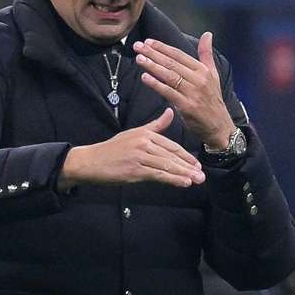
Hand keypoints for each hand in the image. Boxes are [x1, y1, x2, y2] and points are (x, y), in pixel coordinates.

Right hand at [58, 108, 205, 190]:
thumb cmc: (113, 149)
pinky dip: (172, 179)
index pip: (171, 146)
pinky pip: (157, 175)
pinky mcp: (134, 170)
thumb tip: (170, 111)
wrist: (92, 161)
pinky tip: (183, 183)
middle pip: (171, 156)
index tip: (196, 164)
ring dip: (184, 174)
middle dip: (188, 166)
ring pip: (167, 165)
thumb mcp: (135, 133)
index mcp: (146, 134)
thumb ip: (155, 125)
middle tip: (202, 175)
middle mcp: (144, 143)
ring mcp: (139, 156)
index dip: (185, 156)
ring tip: (197, 180)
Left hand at [134, 32, 235, 148]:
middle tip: (138, 46)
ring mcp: (193, 92)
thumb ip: (206, 54)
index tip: (148, 42)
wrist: (219, 126)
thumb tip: (207, 34)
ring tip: (139, 58)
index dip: (163, 47)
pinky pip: (169, 92)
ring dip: (152, 66)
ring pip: (169, 75)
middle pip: (172, 63)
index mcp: (203, 70)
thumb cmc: (212, 100)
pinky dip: (156, 84)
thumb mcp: (213, 75)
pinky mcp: (187, 106)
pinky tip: (145, 77)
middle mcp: (199, 79)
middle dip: (153, 53)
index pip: (179, 55)